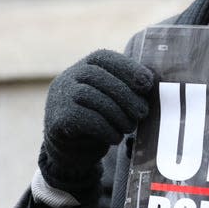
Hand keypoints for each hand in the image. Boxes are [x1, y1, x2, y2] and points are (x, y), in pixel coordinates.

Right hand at [39, 49, 153, 200]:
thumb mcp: (111, 99)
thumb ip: (126, 88)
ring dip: (118, 114)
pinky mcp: (58, 119)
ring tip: (129, 127)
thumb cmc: (99, 120)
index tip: (147, 84)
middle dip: (126, 95)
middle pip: (99, 77)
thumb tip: (150, 82)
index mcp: (84, 67)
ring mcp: (60, 97)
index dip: (128, 68)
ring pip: (93, 97)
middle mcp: (68, 77)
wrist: (70, 150)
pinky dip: (106, 129)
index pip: (104, 57)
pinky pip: (86, 119)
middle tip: (143, 113)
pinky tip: (115, 137)